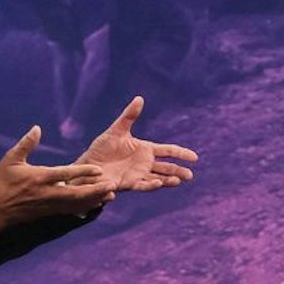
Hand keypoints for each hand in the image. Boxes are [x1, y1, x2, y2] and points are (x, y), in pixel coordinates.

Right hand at [0, 126, 112, 236]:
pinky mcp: (49, 212)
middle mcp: (47, 193)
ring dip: (94, 199)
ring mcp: (49, 205)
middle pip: (76, 193)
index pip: (65, 174)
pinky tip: (97, 203)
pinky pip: (71, 210)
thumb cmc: (1, 182)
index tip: (99, 169)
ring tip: (110, 194)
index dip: (83, 171)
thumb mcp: (10, 159)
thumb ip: (26, 144)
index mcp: (39, 178)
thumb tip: (37, 128)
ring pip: (76, 204)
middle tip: (112, 185)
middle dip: (95, 190)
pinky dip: (85, 207)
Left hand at [75, 96, 197, 191]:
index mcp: (145, 149)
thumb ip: (129, 116)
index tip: (195, 157)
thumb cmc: (102, 148)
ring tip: (179, 181)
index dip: (181, 153)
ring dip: (169, 180)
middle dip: (178, 171)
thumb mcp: (116, 130)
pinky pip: (143, 185)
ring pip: (158, 178)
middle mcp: (144, 163)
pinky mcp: (129, 183)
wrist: (88, 165)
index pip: (167, 151)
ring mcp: (138, 174)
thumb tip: (140, 98)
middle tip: (190, 175)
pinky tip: (160, 183)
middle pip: (166, 167)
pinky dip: (152, 185)